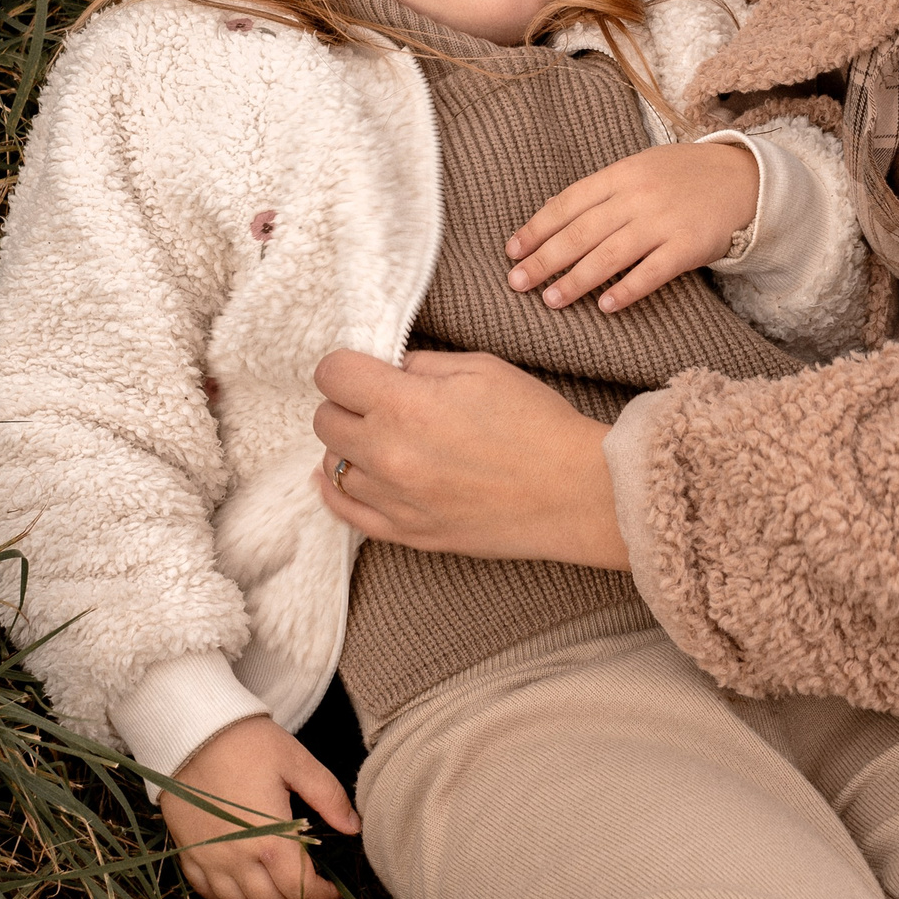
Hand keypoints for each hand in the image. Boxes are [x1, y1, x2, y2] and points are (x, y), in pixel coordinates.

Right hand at [161, 714, 358, 898]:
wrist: (191, 729)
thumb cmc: (246, 742)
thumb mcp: (296, 761)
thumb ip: (329, 796)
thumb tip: (353, 826)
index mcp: (270, 840)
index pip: (301, 889)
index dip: (323, 896)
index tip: (333, 891)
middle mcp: (238, 858)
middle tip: (309, 887)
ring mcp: (210, 857)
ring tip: (278, 884)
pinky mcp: (188, 850)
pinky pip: (207, 890)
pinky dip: (228, 893)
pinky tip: (241, 880)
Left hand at [312, 348, 630, 569]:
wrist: (574, 492)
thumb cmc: (535, 423)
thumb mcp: (480, 368)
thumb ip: (421, 365)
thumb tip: (388, 370)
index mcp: (405, 405)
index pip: (332, 374)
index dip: (345, 366)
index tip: (360, 370)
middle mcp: (389, 454)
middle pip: (324, 420)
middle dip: (345, 403)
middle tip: (375, 402)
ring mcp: (394, 499)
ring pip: (333, 466)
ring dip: (349, 447)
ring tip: (380, 439)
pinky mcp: (407, 533)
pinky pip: (345, 511)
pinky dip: (339, 490)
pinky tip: (346, 475)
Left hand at [505, 140, 758, 312]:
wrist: (742, 178)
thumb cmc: (679, 177)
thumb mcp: (637, 170)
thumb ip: (601, 193)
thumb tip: (551, 221)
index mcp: (619, 174)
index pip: (567, 203)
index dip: (537, 228)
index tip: (512, 251)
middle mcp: (637, 196)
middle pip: (581, 231)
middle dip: (544, 259)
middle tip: (517, 282)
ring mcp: (663, 221)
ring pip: (610, 254)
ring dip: (576, 280)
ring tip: (551, 300)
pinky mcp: (689, 245)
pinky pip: (653, 272)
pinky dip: (628, 289)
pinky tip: (606, 306)